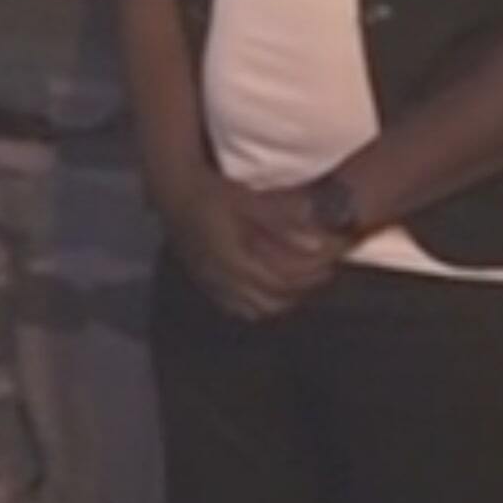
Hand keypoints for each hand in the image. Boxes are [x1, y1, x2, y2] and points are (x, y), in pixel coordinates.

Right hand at [161, 176, 339, 319]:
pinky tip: (263, 291)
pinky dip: (254, 304)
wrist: (172, 194)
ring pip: (253, 308)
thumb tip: (317, 244)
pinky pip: (234, 306)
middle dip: (299, 292)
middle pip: (271, 302)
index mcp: (235, 261)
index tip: (330, 264)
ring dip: (278, 301)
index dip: (310, 276)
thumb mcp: (248, 202)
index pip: (283, 282)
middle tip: (318, 274)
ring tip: (294, 284)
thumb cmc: (211, 194)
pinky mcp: (204, 282)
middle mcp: (223, 278)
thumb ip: (280, 222)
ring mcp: (212, 283)